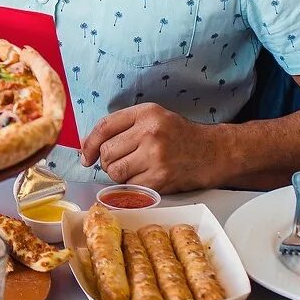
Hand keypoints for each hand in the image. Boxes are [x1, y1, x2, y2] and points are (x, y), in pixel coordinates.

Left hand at [80, 103, 227, 192]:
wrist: (213, 153)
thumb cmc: (179, 136)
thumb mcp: (153, 118)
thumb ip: (123, 127)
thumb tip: (88, 145)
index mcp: (146, 113)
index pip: (104, 127)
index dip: (89, 144)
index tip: (86, 156)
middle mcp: (150, 132)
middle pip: (107, 152)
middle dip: (107, 161)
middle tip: (121, 162)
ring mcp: (155, 156)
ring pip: (114, 171)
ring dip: (118, 174)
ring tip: (133, 170)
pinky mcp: (159, 179)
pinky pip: (129, 186)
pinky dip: (132, 186)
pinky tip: (145, 178)